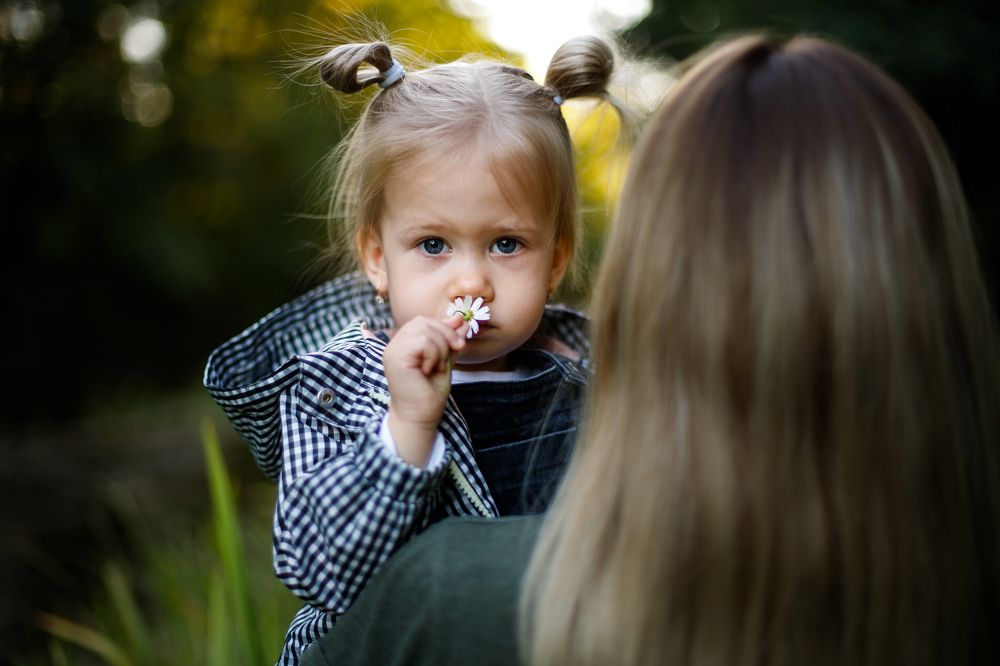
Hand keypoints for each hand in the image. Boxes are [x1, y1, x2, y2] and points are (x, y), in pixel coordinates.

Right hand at [383, 314, 467, 465]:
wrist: (421, 417)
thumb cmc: (429, 393)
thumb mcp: (445, 360)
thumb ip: (449, 340)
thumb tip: (460, 320)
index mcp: (405, 343)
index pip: (424, 321)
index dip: (445, 326)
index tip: (460, 343)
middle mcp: (395, 344)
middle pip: (423, 321)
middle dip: (446, 334)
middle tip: (456, 351)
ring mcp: (392, 350)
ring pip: (423, 329)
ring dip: (440, 347)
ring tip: (438, 366)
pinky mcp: (395, 358)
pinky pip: (421, 342)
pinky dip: (433, 354)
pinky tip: (429, 369)